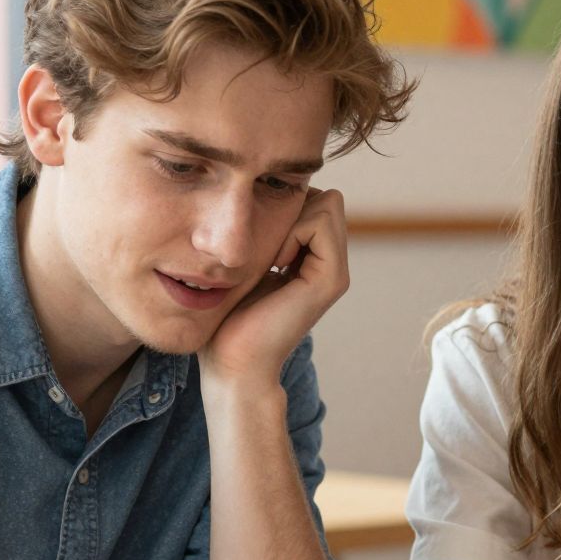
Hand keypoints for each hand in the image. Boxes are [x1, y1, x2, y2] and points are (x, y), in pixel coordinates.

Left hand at [201, 188, 350, 386]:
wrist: (233, 361)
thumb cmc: (225, 317)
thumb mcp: (245, 263)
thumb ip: (262, 235)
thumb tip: (261, 198)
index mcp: (314, 259)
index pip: (317, 200)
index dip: (288, 206)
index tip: (260, 239)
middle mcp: (331, 264)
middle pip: (326, 198)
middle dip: (293, 208)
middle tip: (268, 245)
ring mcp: (336, 272)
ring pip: (328, 203)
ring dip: (292, 219)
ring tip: (272, 256)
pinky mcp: (331, 280)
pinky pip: (320, 223)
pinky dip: (294, 232)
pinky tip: (276, 262)